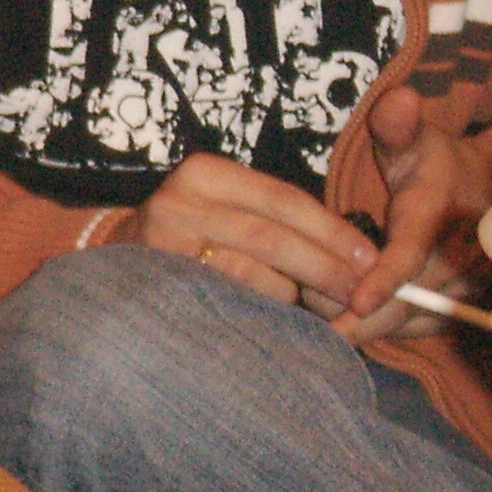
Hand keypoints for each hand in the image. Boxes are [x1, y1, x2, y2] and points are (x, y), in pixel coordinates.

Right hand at [107, 151, 380, 315]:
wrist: (121, 265)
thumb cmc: (194, 237)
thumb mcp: (229, 209)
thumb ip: (278, 220)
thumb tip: (356, 256)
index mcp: (205, 173)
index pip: (283, 199)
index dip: (332, 230)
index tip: (370, 258)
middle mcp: (179, 201)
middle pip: (271, 236)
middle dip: (325, 268)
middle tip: (361, 294)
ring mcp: (165, 243)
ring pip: (252, 272)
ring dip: (294, 295)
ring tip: (319, 309)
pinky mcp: (162, 282)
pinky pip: (230, 300)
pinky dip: (263, 311)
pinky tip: (280, 318)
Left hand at [326, 84, 491, 343]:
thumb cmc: (438, 165)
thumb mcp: (416, 140)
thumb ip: (397, 126)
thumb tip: (400, 98)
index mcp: (440, 217)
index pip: (413, 255)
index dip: (385, 280)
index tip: (357, 301)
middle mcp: (459, 262)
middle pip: (404, 304)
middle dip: (354, 313)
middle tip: (303, 308)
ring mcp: (462, 292)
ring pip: (407, 323)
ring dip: (363, 327)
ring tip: (313, 320)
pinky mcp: (456, 310)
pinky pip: (413, 330)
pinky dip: (379, 331)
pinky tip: (341, 327)